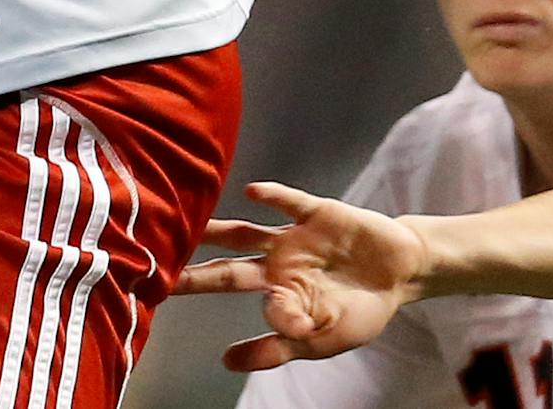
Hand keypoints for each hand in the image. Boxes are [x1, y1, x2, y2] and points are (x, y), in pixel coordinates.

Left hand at [172, 182, 430, 372]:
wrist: (400, 274)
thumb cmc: (359, 311)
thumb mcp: (321, 340)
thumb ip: (277, 348)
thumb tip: (227, 362)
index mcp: (275, 288)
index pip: (228, 287)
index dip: (199, 288)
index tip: (165, 292)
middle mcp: (275, 260)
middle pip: (225, 264)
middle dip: (193, 267)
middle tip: (152, 264)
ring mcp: (294, 236)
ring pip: (247, 231)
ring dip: (218, 228)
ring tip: (189, 221)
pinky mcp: (319, 214)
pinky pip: (292, 203)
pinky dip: (274, 197)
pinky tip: (253, 192)